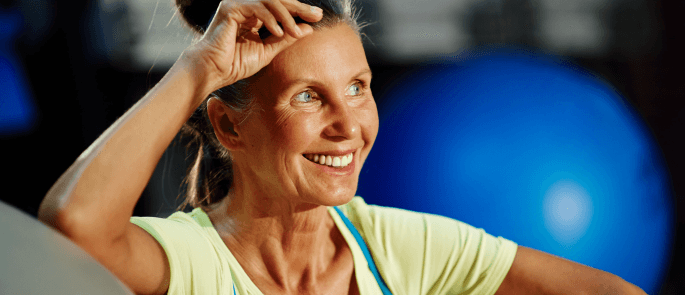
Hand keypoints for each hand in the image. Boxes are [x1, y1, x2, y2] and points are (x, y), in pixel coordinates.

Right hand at [186, 0, 323, 93]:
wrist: (214, 70)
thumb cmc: (236, 63)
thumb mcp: (268, 50)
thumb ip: (285, 38)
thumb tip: (307, 29)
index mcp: (255, 15)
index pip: (281, 8)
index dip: (300, 11)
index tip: (317, 17)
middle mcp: (246, 7)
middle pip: (278, 0)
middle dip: (298, 7)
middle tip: (316, 15)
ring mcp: (238, 5)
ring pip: (269, 1)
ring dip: (286, 15)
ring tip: (295, 30)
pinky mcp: (230, 8)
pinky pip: (256, 7)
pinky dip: (270, 18)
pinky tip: (279, 31)